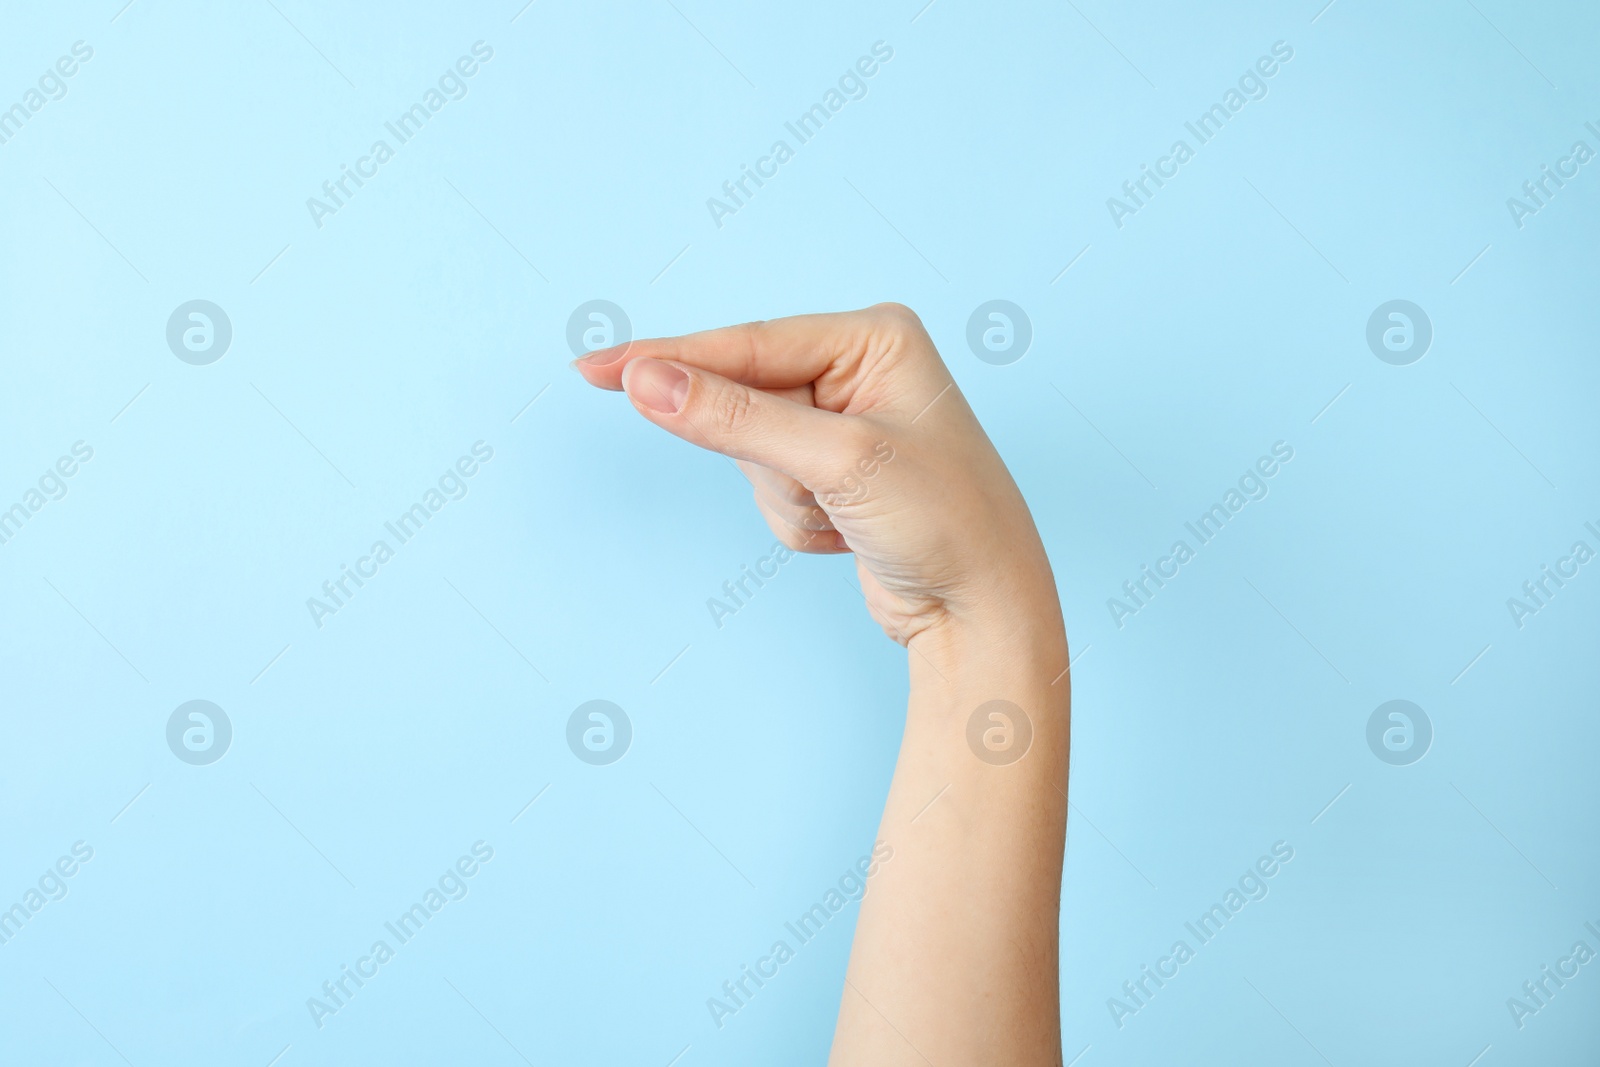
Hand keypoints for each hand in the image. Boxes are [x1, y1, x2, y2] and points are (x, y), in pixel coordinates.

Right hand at [572, 303, 1061, 659]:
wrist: (985, 612)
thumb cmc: (945, 522)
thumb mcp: (839, 463)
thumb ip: (736, 419)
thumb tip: (647, 383)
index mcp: (874, 337)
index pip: (748, 344)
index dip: (669, 359)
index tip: (596, 369)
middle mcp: (859, 369)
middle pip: (744, 400)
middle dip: (771, 462)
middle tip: (820, 493)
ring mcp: (844, 423)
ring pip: (750, 454)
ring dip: (787, 500)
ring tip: (854, 519)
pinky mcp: (832, 473)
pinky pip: (770, 491)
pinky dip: (798, 522)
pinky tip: (852, 535)